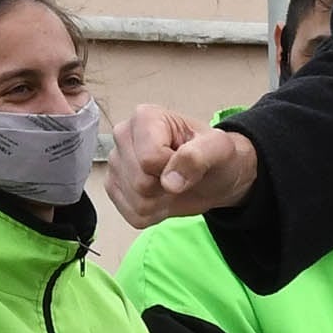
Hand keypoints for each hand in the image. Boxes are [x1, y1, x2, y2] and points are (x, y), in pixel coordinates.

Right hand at [106, 106, 257, 228]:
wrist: (213, 176)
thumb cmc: (214, 156)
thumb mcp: (219, 149)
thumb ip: (197, 156)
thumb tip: (170, 181)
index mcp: (145, 118)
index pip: (149, 159)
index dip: (173, 168)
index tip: (186, 160)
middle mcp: (123, 137)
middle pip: (140, 182)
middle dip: (167, 187)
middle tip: (181, 174)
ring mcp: (116, 164)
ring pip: (137, 202)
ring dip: (163, 202)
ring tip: (174, 184)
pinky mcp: (114, 188)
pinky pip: (133, 215)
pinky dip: (155, 213)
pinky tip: (163, 196)